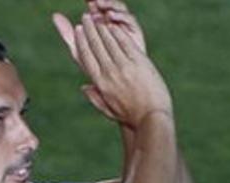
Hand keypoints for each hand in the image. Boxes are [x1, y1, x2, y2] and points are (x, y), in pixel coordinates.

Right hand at [53, 12, 169, 126]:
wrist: (151, 117)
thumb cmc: (130, 116)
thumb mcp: (108, 109)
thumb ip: (94, 97)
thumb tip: (84, 86)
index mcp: (100, 84)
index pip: (87, 57)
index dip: (81, 42)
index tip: (78, 31)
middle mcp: (110, 73)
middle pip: (96, 46)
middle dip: (89, 30)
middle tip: (85, 19)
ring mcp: (124, 66)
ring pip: (109, 42)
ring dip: (101, 29)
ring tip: (97, 19)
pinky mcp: (139, 62)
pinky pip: (125, 43)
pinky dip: (118, 33)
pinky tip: (113, 26)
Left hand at [55, 0, 145, 57]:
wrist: (116, 79)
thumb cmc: (96, 64)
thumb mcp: (78, 48)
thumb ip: (67, 32)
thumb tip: (54, 15)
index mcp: (99, 20)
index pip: (95, 4)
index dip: (91, 0)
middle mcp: (113, 20)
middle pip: (107, 5)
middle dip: (98, 1)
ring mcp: (124, 25)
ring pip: (118, 9)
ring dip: (109, 4)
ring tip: (98, 4)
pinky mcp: (134, 32)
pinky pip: (128, 20)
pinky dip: (120, 17)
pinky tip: (110, 16)